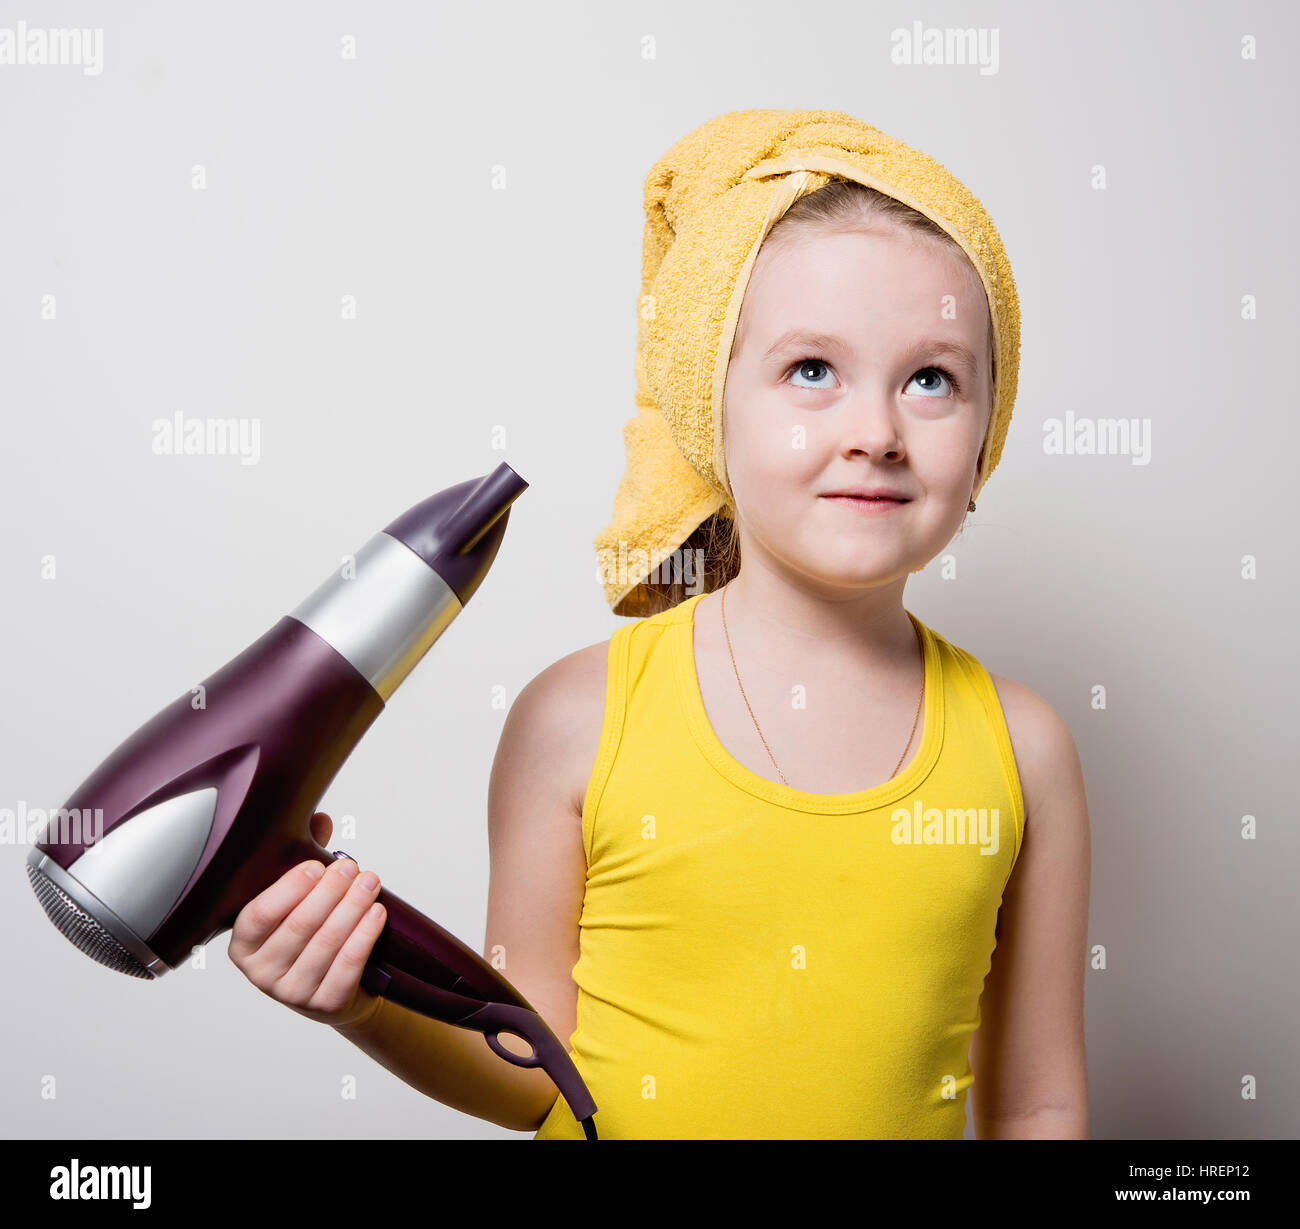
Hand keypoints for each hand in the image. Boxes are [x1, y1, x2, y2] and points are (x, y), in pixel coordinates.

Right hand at [228, 811, 386, 1027]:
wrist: (335, 990)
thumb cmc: (311, 936)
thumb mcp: (299, 901)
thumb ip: (303, 860)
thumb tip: (320, 819)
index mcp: (243, 945)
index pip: (259, 915)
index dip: (288, 889)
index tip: (315, 865)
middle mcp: (261, 973)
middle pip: (298, 926)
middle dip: (330, 892)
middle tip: (351, 867)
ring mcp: (292, 993)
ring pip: (327, 942)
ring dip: (352, 907)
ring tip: (370, 882)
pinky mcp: (325, 1005)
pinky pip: (348, 965)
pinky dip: (364, 935)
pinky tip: (377, 912)